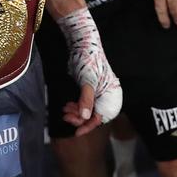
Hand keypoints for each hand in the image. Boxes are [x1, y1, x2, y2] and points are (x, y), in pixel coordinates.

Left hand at [56, 8, 121, 135]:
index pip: (100, 117)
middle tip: (65, 116)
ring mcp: (98, 93)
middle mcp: (107, 96)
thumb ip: (86, 100)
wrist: (83, 44)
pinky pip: (83, 103)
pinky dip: (76, 106)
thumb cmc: (89, 61)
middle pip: (93, 115)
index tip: (76, 132)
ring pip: (87, 110)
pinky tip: (68, 105)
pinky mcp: (90, 89)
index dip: (88, 126)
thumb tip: (84, 118)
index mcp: (111, 96)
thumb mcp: (88, 81)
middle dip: (79, 117)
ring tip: (65, 110)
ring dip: (76, 112)